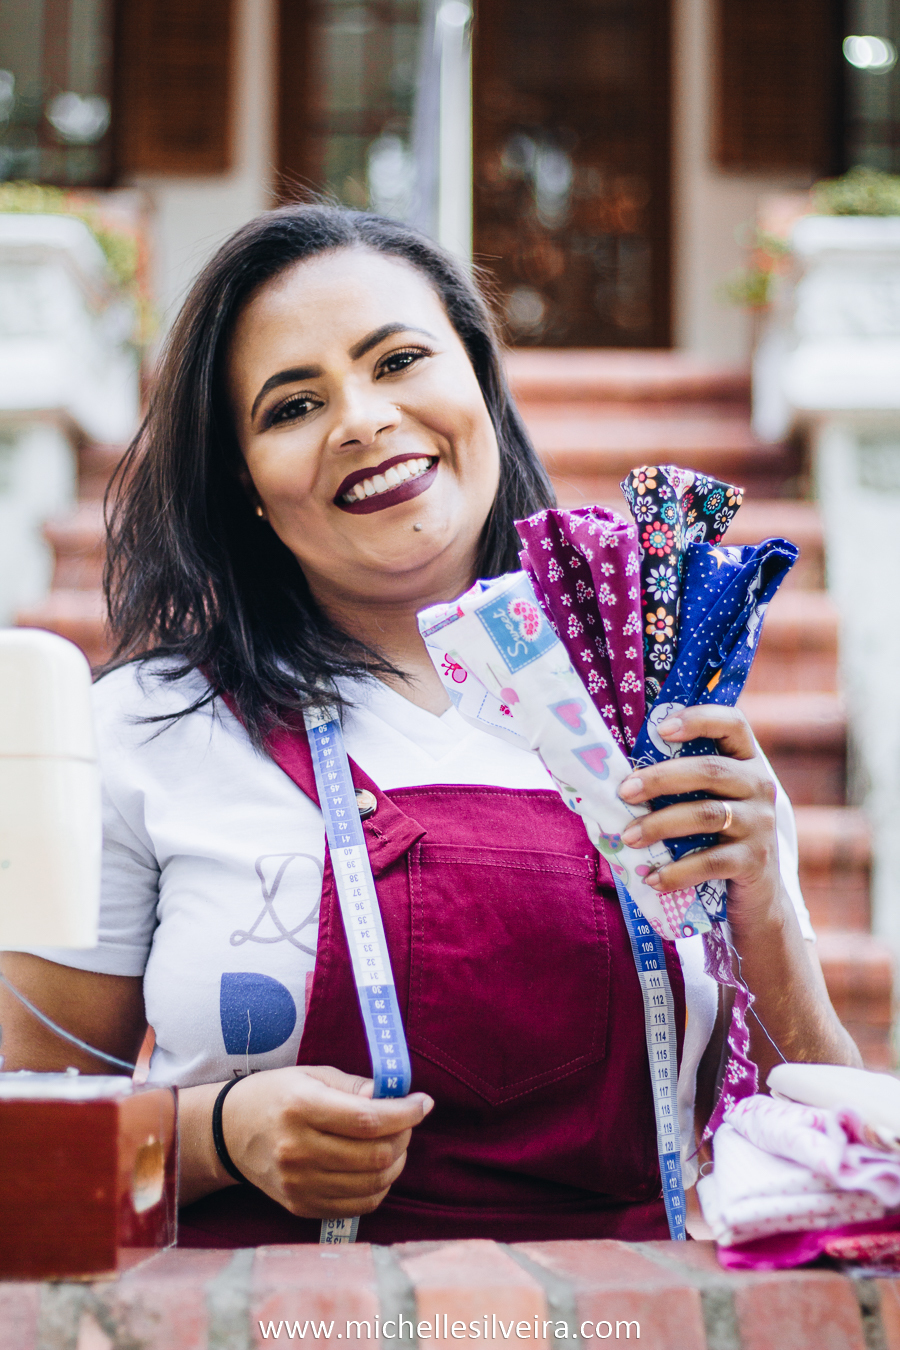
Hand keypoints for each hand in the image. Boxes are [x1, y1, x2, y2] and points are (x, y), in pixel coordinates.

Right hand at [219, 1065, 433, 1218]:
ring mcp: (298, 1183)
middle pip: (374, 1155)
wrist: (229, 1132)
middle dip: (404, 1137)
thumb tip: (397, 1098)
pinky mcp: (301, 1206)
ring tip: (394, 1142)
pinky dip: (378, 1187)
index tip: (423, 1102)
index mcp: (301, 1107)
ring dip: (396, 1162)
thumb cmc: (277, 1095)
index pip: (367, 1119)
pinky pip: (358, 1205)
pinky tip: (376, 1166)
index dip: (405, 1113)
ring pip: (372, 1184)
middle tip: (407, 1121)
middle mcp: (298, 1149)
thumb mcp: (313, 1075)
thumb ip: (356, 1086)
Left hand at [618, 705, 779, 930]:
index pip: (732, 723)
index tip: (660, 728)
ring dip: (660, 825)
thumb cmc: (715, 836)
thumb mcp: (705, 800)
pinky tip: (652, 878)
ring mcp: (761, 824)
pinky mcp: (755, 861)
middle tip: (624, 792)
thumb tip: (614, 769)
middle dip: (661, 779)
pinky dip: (677, 871)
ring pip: (707, 815)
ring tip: (628, 837)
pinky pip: (711, 861)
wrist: (755, 894)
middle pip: (710, 771)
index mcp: (745, 761)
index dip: (698, 719)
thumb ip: (680, 780)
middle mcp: (759, 785)